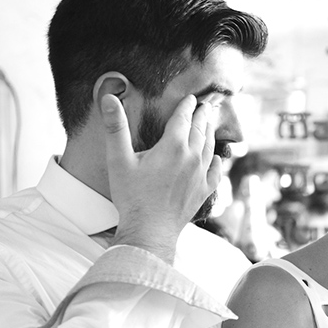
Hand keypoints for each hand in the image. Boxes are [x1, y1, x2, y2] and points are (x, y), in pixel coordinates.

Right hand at [101, 93, 220, 262]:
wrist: (150, 230)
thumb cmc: (132, 196)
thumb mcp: (119, 159)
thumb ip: (116, 127)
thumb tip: (110, 98)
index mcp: (173, 146)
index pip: (183, 118)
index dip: (187, 106)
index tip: (191, 98)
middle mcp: (192, 158)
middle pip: (200, 130)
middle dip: (202, 116)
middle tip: (206, 106)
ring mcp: (201, 175)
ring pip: (210, 148)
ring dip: (210, 133)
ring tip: (210, 124)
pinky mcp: (204, 191)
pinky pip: (215, 172)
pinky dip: (217, 161)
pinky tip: (217, 158)